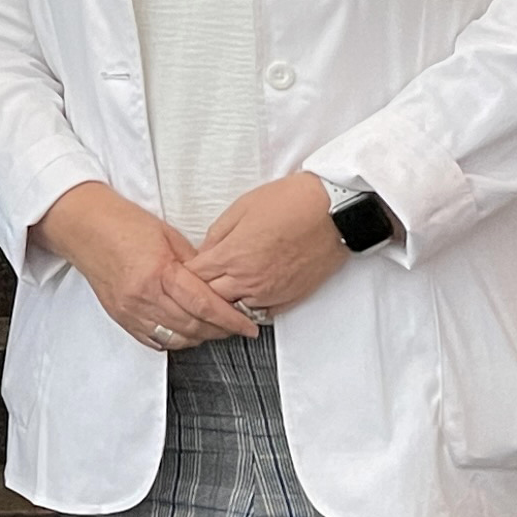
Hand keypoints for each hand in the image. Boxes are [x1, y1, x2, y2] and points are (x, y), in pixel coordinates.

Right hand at [38, 181, 257, 350]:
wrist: (86, 227)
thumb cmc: (123, 224)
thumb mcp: (169, 237)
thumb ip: (195, 265)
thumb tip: (219, 283)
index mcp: (159, 272)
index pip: (205, 305)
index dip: (232, 319)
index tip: (248, 325)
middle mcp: (144, 296)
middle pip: (193, 327)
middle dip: (221, 330)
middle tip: (237, 326)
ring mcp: (131, 311)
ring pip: (176, 339)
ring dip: (200, 337)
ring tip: (215, 328)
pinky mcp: (122, 318)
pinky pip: (155, 341)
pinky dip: (175, 340)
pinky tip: (186, 331)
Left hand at [189, 174, 349, 317]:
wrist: (334, 212)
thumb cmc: (292, 203)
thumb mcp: (242, 207)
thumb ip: (217, 234)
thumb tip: (205, 251)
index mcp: (232, 256)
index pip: (194, 277)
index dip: (185, 274)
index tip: (183, 271)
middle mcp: (249, 280)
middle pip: (210, 299)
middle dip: (200, 292)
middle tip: (197, 284)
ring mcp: (270, 293)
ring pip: (234, 310)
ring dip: (225, 302)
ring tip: (221, 291)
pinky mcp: (290, 298)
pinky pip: (261, 313)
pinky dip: (251, 306)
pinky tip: (247, 295)